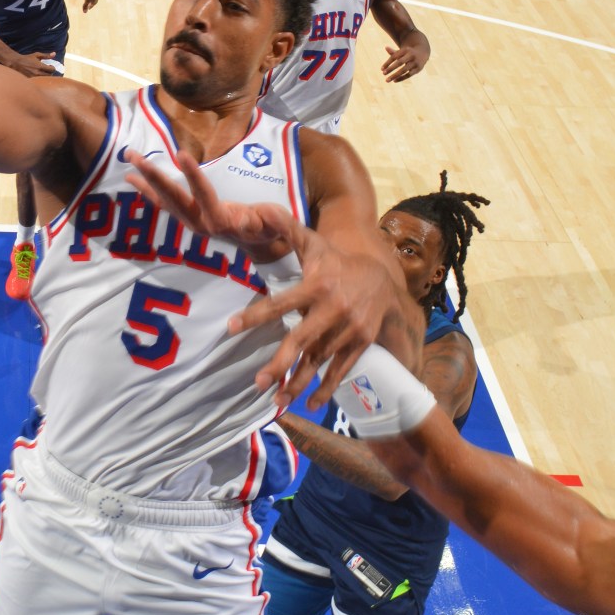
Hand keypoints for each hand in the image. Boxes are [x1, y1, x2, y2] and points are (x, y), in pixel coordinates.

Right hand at [7, 51, 59, 77]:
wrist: (16, 63)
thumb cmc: (27, 58)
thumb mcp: (37, 55)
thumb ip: (46, 55)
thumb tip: (54, 54)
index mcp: (40, 66)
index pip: (52, 70)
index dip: (53, 68)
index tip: (50, 66)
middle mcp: (38, 73)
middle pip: (49, 75)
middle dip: (49, 72)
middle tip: (47, 70)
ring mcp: (34, 77)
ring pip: (44, 79)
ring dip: (45, 76)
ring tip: (42, 72)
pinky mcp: (31, 80)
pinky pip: (39, 81)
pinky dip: (40, 78)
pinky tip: (38, 75)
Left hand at [128, 151, 297, 264]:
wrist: (258, 245)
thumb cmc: (269, 229)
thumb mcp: (278, 224)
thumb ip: (276, 220)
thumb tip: (270, 215)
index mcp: (222, 221)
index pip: (205, 196)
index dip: (194, 176)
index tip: (182, 155)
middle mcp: (201, 223)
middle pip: (174, 198)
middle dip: (155, 177)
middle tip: (136, 159)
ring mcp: (191, 222)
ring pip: (165, 201)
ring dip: (146, 181)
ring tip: (128, 162)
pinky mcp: (188, 218)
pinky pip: (165, 203)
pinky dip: (149, 191)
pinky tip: (134, 179)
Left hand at [131, 153, 400, 404]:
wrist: (383, 281)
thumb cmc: (337, 262)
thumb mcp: (314, 243)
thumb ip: (286, 229)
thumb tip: (260, 209)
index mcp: (317, 286)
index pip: (281, 302)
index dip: (256, 314)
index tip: (232, 327)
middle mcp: (333, 310)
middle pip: (302, 340)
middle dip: (280, 363)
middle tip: (257, 382)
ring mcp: (348, 330)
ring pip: (319, 361)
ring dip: (298, 383)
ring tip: (276, 401)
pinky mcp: (359, 345)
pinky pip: (341, 370)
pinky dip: (326, 389)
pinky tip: (309, 404)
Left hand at [380, 39, 428, 81]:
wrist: (423, 52)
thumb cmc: (408, 52)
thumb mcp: (402, 51)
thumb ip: (394, 52)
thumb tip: (386, 47)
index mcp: (405, 50)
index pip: (394, 56)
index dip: (387, 63)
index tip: (381, 69)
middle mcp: (411, 55)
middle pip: (400, 62)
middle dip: (391, 68)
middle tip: (383, 74)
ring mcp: (415, 62)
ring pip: (404, 70)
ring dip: (395, 75)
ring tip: (387, 80)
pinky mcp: (418, 69)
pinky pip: (408, 75)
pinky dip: (401, 78)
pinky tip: (394, 81)